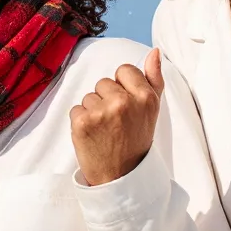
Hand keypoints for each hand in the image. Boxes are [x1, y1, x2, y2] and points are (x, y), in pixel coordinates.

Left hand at [70, 49, 163, 186]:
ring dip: (93, 111)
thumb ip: (154, 79)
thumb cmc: (136, 142)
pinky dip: (81, 122)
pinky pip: (76, 109)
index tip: (125, 107)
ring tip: (105, 131)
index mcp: (145, 97)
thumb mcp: (152, 111)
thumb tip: (154, 52)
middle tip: (116, 123)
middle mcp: (124, 102)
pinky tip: (93, 136)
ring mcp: (102, 112)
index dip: (122, 87)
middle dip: (106, 99)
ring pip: (89, 96)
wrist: (121, 178)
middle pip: (104, 82)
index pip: (124, 70)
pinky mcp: (82, 122)